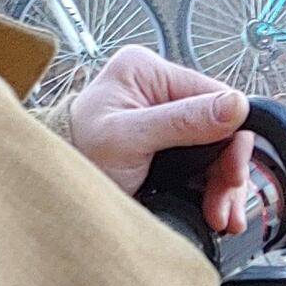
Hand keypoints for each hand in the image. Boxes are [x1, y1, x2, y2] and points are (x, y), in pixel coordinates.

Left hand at [67, 46, 266, 232]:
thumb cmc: (74, 155)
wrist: (50, 191)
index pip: (215, 95)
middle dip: (227, 168)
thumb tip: (234, 105)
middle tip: (225, 202)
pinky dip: (211, 189)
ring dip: (222, 184)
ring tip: (220, 214)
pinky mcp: (166, 146)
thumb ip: (181, 121)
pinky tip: (213, 208)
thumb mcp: (128, 138)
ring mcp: (164, 118)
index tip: (232, 174)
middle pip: (220, 126)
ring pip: (215, 149)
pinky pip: (202, 164)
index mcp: (148, 71)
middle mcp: (159, 90)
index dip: (231, 138)